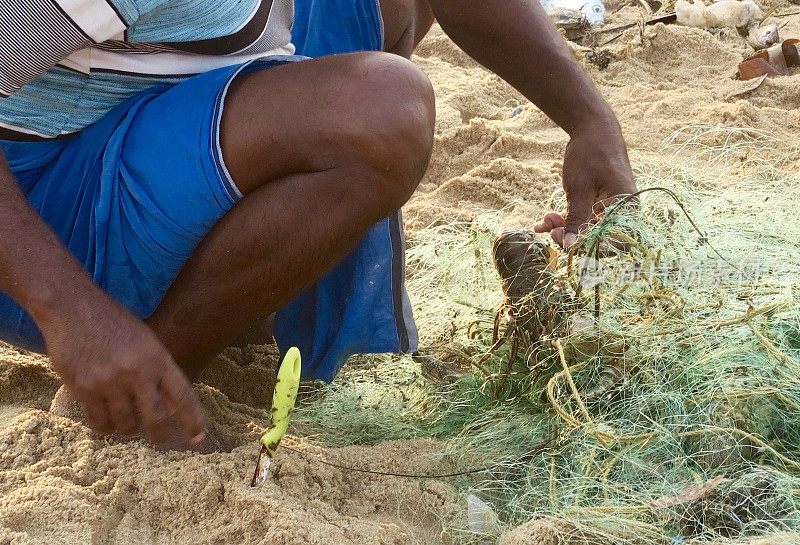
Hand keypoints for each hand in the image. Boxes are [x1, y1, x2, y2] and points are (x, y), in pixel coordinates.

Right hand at [41, 297, 204, 446]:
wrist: (73, 308)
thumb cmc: (114, 323)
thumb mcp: (147, 341)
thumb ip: (160, 372)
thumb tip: (172, 407)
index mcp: (157, 357)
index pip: (183, 396)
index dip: (192, 420)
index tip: (197, 437)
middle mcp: (136, 372)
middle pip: (156, 418)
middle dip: (161, 436)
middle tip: (161, 441)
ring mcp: (108, 382)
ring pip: (126, 425)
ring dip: (129, 430)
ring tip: (128, 424)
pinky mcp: (83, 389)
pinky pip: (99, 422)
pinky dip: (106, 427)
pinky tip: (108, 422)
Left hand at [535, 115, 635, 247]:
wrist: (593, 129)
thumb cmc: (591, 155)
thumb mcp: (580, 189)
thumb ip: (576, 219)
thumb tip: (570, 246)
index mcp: (626, 208)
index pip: (615, 242)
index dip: (592, 248)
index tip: (568, 244)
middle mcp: (621, 212)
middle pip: (598, 238)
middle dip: (572, 237)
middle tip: (551, 231)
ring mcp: (608, 209)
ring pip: (586, 229)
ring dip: (564, 228)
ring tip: (545, 220)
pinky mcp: (596, 205)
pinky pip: (581, 219)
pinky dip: (564, 221)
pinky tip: (543, 223)